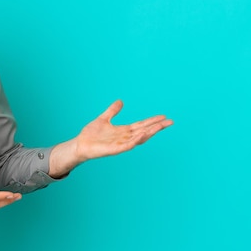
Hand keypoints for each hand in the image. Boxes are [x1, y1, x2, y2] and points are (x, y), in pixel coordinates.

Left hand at [49, 100, 172, 176]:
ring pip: (139, 138)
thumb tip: (120, 101)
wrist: (80, 145)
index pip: (141, 125)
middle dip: (157, 127)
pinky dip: (135, 140)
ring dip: (150, 132)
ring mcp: (121, 144)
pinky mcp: (114, 149)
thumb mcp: (103, 119)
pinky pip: (128, 145)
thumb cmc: (91, 134)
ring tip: (159, 126)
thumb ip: (112, 111)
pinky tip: (142, 134)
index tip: (163, 116)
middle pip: (144, 131)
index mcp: (123, 131)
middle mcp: (124, 138)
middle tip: (170, 121)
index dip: (152, 121)